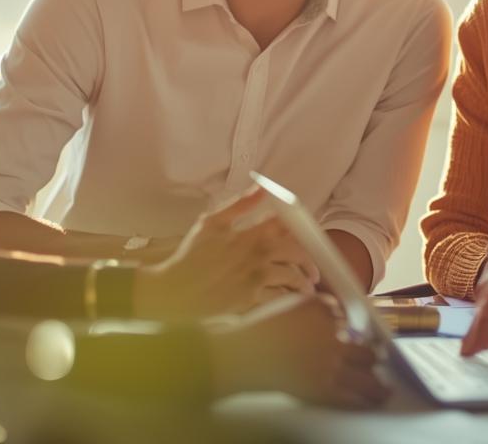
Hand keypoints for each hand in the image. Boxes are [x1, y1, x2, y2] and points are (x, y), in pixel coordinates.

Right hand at [133, 188, 311, 320]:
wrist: (176, 290)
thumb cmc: (191, 256)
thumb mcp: (212, 223)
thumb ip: (240, 205)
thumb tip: (263, 188)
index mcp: (251, 234)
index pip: (288, 225)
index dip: (302, 227)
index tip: (307, 232)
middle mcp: (258, 256)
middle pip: (298, 253)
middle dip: (309, 260)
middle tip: (312, 267)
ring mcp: (256, 279)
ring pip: (292, 278)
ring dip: (303, 282)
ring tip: (307, 286)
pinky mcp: (251, 300)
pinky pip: (279, 299)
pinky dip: (289, 298)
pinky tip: (291, 300)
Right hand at [209, 294, 388, 407]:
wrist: (246, 357)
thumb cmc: (264, 332)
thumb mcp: (293, 306)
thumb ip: (319, 307)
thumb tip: (339, 314)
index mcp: (325, 314)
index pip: (353, 321)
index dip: (364, 332)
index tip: (370, 338)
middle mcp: (332, 339)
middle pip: (366, 350)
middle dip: (376, 356)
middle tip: (381, 360)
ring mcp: (330, 366)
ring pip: (366, 376)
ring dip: (378, 383)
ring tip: (384, 388)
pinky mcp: (323, 390)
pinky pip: (352, 397)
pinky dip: (364, 400)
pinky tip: (371, 401)